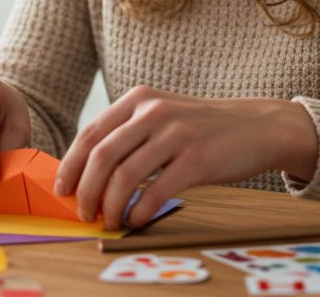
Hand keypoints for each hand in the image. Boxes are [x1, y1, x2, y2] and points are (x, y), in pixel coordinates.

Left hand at [54, 86, 318, 229]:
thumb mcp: (162, 116)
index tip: (62, 189)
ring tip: (109, 220)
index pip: (90, 134)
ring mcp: (175, 133)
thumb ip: (129, 133)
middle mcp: (153, 111)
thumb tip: (89, 172)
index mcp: (138, 99)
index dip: (70, 165)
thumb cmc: (203, 128)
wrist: (257, 127)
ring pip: (124, 176)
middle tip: (84, 212)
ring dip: (110, 205)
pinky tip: (136, 221)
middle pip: (101, 155)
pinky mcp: (196, 159)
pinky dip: (139, 212)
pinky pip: (155, 191)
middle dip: (85, 190)